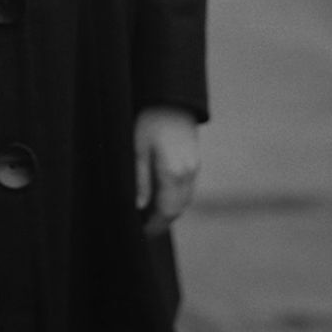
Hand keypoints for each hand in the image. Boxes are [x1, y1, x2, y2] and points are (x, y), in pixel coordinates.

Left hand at [133, 107, 199, 235]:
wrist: (171, 97)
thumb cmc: (149, 120)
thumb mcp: (137, 149)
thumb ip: (140, 180)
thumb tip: (139, 207)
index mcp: (173, 172)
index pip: (167, 211)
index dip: (154, 226)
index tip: (140, 234)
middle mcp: (188, 173)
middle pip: (177, 210)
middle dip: (161, 222)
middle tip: (141, 228)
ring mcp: (194, 167)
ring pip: (184, 200)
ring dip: (168, 211)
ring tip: (147, 215)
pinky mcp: (194, 161)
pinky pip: (186, 189)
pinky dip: (173, 198)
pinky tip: (158, 197)